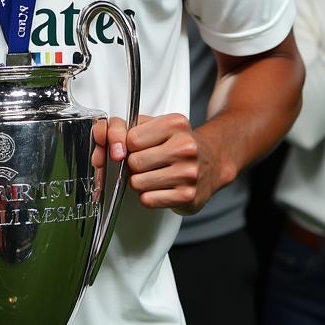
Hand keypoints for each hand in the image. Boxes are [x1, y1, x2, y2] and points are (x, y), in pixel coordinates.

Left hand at [95, 113, 210, 212]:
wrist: (213, 161)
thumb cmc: (180, 143)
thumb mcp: (160, 124)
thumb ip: (132, 126)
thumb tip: (111, 142)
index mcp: (176, 125)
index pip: (132, 139)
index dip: (129, 145)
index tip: (137, 147)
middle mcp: (185, 147)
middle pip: (134, 162)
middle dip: (134, 165)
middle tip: (146, 163)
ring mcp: (188, 173)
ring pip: (138, 183)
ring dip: (140, 182)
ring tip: (154, 175)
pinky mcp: (187, 196)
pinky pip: (148, 200)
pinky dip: (149, 196)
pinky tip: (161, 187)